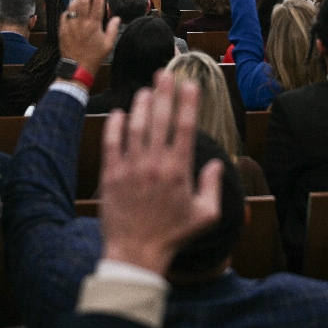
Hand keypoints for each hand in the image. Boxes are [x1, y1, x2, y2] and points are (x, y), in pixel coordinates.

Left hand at [59, 0, 119, 77]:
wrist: (77, 68)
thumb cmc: (95, 57)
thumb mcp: (108, 45)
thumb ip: (112, 29)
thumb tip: (116, 17)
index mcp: (94, 25)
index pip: (97, 4)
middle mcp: (81, 23)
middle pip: (84, 0)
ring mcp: (70, 25)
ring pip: (73, 6)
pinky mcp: (62, 29)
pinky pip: (65, 15)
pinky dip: (70, 9)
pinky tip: (73, 8)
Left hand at [99, 70, 222, 275]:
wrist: (136, 253)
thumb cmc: (173, 236)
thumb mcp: (205, 216)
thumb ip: (213, 187)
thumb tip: (216, 164)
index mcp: (179, 170)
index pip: (186, 127)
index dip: (188, 102)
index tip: (189, 84)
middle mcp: (155, 164)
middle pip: (160, 119)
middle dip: (163, 93)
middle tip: (164, 74)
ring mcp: (131, 168)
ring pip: (136, 126)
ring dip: (141, 104)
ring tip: (145, 90)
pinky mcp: (111, 175)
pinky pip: (112, 142)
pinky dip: (115, 125)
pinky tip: (120, 113)